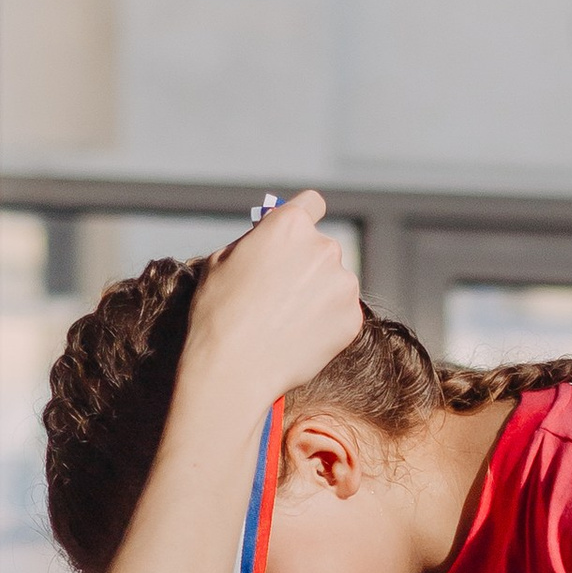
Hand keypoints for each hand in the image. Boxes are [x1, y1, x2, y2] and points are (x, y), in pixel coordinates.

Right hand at [180, 195, 360, 417]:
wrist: (234, 368)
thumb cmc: (218, 313)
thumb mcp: (221, 261)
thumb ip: (253, 242)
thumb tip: (267, 241)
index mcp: (291, 224)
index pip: (312, 204)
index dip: (302, 219)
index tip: (298, 236)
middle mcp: (324, 247)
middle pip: (322, 248)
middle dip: (306, 265)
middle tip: (282, 293)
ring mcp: (342, 283)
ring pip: (334, 282)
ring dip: (319, 294)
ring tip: (287, 321)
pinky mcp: (352, 317)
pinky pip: (341, 313)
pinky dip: (326, 323)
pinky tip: (299, 337)